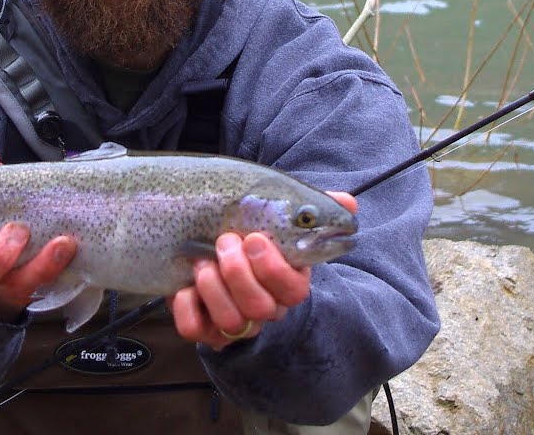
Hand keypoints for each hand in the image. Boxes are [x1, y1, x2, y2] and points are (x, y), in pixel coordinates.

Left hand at [171, 190, 356, 349]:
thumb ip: (311, 207)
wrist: (201, 239)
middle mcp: (265, 307)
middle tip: (224, 241)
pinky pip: (194, 329)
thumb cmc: (247, 227)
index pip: (294, 291)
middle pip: (263, 308)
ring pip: (231, 321)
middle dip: (239, 273)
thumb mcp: (277, 211)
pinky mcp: (201, 326)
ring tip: (202, 260)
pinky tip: (185, 284)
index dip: (273, 268)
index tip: (254, 238)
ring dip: (213, 286)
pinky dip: (186, 306)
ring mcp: (233, 319)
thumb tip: (349, 203)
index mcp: (287, 282)